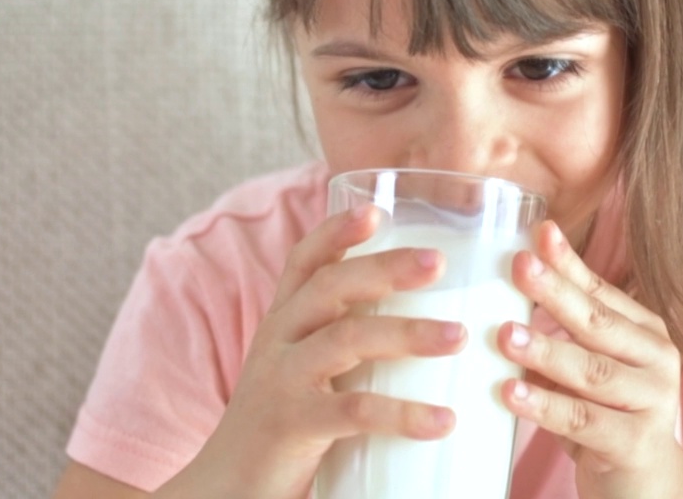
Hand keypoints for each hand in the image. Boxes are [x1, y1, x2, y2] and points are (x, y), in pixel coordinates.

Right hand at [159, 205, 466, 498]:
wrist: (223, 488)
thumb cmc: (284, 425)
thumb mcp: (304, 371)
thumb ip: (346, 344)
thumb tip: (431, 324)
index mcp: (283, 322)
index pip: (303, 261)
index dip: (336, 232)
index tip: (377, 211)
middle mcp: (278, 341)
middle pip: (331, 287)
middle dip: (386, 268)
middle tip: (439, 263)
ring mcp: (281, 381)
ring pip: (346, 340)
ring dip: (408, 333)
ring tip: (459, 336)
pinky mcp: (292, 426)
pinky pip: (353, 412)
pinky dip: (402, 414)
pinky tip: (442, 420)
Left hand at [498, 221, 682, 498]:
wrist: (647, 486)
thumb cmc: (607, 414)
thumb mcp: (587, 365)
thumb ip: (562, 329)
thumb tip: (508, 278)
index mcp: (646, 331)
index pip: (601, 291)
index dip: (569, 262)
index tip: (539, 232)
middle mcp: (657, 360)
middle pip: (598, 323)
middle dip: (556, 293)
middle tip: (519, 266)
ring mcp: (652, 402)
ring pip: (592, 372)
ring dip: (547, 351)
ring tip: (505, 334)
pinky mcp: (635, 444)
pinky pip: (584, 421)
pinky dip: (546, 405)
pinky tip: (511, 393)